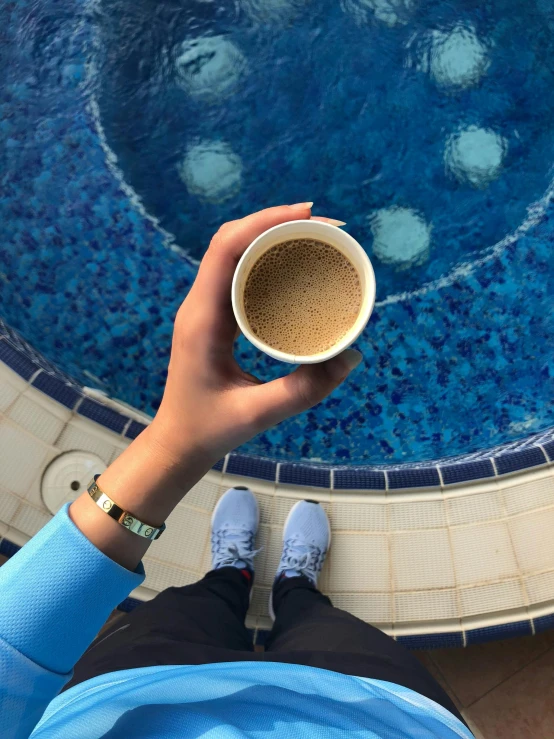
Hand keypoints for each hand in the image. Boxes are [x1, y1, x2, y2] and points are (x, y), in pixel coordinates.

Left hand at [70, 204, 360, 568]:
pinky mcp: (214, 317)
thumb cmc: (209, 429)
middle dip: (275, 223)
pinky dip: (265, 260)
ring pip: (233, 254)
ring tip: (314, 237)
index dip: (264, 221)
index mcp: (203, 318)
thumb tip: (351, 355)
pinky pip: (237, 274)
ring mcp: (205, 308)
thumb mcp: (259, 412)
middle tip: (324, 226)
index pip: (226, 249)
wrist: (178, 442)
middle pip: (231, 241)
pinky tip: (293, 267)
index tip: (307, 215)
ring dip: (270, 238)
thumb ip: (304, 389)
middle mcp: (200, 304)